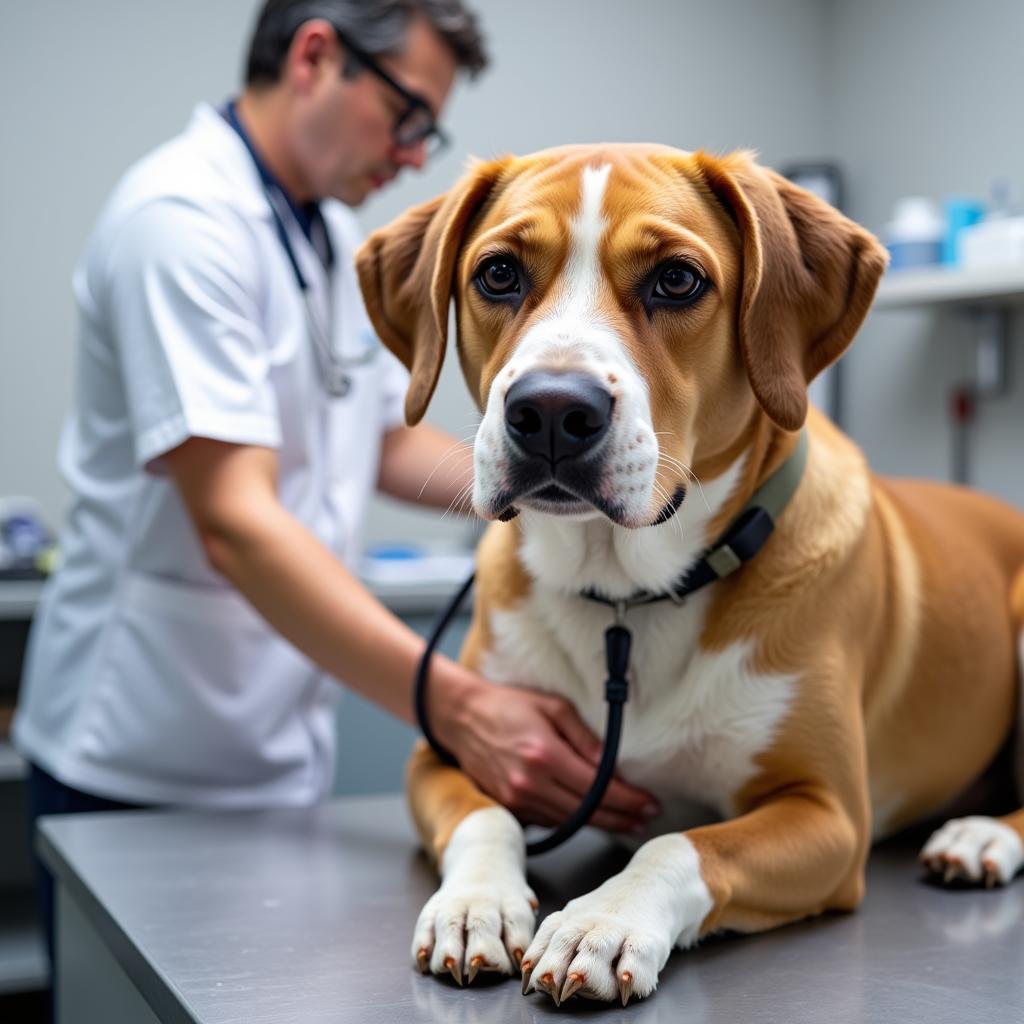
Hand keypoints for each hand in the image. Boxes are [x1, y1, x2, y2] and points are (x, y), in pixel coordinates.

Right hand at [433, 673, 659, 832]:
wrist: (462, 718)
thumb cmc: (509, 706)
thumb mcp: (553, 707)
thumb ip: (585, 738)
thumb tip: (612, 767)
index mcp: (544, 755)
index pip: (597, 787)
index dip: (628, 800)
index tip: (650, 804)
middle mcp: (530, 783)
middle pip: (587, 812)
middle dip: (622, 817)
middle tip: (646, 818)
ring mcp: (517, 799)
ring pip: (570, 822)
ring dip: (601, 823)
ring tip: (627, 821)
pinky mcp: (509, 807)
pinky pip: (550, 821)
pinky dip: (574, 820)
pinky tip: (592, 815)